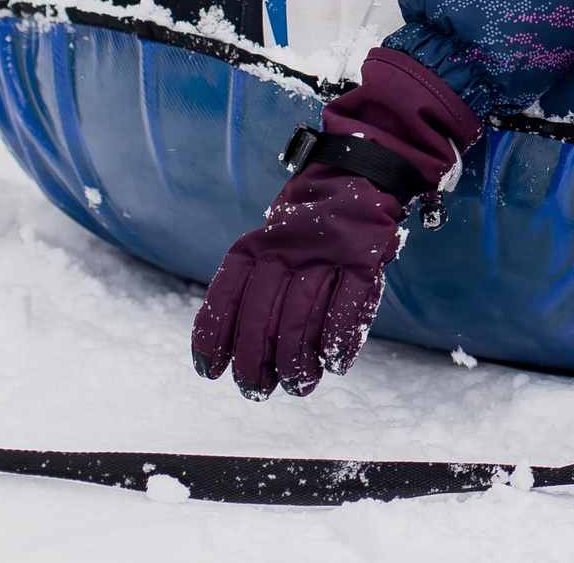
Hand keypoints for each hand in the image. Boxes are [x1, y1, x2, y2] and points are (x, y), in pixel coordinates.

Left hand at [192, 165, 405, 398]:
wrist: (350, 182)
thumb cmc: (300, 238)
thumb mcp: (265, 252)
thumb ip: (249, 294)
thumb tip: (233, 358)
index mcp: (252, 248)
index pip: (225, 298)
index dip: (213, 340)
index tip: (211, 373)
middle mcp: (284, 249)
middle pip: (263, 318)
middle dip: (255, 364)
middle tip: (256, 391)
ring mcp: (325, 252)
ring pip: (303, 318)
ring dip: (298, 363)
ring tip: (298, 386)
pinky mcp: (363, 258)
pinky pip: (347, 308)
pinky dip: (340, 342)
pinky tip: (334, 364)